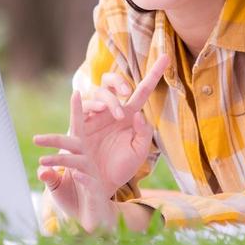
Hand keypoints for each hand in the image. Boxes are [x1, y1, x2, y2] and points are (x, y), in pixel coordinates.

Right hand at [33, 54, 169, 229]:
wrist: (100, 187)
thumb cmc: (120, 169)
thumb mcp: (138, 153)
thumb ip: (143, 133)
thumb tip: (139, 114)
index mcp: (128, 116)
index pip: (142, 92)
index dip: (153, 74)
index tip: (166, 57)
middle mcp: (110, 112)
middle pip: (112, 84)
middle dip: (119, 82)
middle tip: (127, 93)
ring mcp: (94, 118)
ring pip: (97, 95)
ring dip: (108, 100)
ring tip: (116, 113)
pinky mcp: (79, 129)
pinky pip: (78, 112)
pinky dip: (80, 103)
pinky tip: (82, 98)